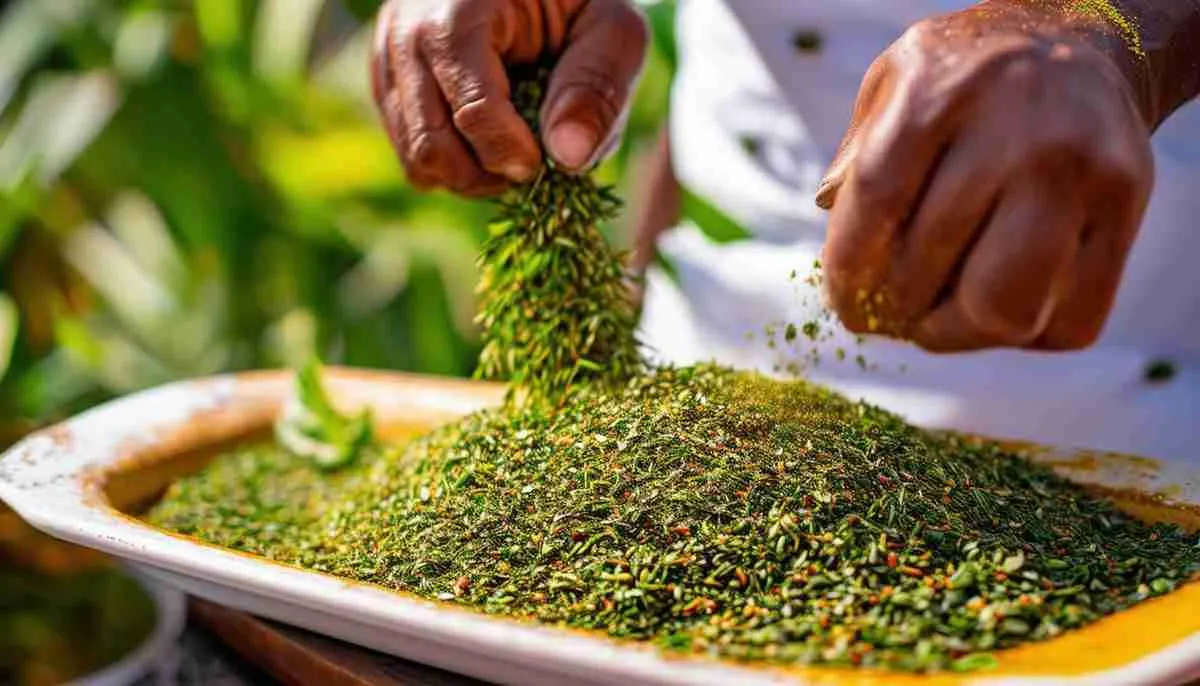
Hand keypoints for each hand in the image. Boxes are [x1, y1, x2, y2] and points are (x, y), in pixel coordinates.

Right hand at [370, 0, 647, 196]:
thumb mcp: (613, 26)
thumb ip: (600, 85)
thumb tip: (568, 158)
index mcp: (459, 12)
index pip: (474, 114)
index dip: (517, 155)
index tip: (551, 160)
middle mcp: (407, 33)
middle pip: (433, 148)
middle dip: (491, 176)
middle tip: (535, 163)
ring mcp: (388, 58)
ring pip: (416, 160)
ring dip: (472, 176)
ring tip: (516, 150)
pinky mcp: (388, 80)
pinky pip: (411, 153)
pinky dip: (455, 163)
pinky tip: (492, 138)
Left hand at [817, 2, 1156, 351]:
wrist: (1077, 45)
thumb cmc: (965, 78)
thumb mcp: (894, 80)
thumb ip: (856, 152)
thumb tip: (829, 214)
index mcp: (944, 90)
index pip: (879, 202)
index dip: (849, 270)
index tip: (844, 303)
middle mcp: (1020, 131)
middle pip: (936, 266)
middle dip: (895, 309)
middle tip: (886, 313)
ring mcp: (1082, 173)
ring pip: (1006, 310)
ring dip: (956, 334)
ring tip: (935, 318)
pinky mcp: (1126, 211)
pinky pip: (1068, 323)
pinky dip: (1023, 336)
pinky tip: (996, 301)